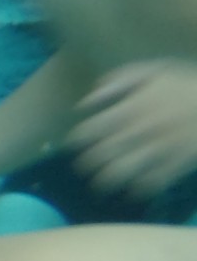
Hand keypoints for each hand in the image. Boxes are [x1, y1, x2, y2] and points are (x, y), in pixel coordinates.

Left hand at [69, 60, 196, 195]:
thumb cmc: (186, 85)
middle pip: (101, 154)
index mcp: (131, 109)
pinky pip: (150, 182)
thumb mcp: (154, 72)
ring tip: (101, 183)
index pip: (92, 129)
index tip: (75, 143)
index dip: (79, 139)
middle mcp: (140, 131)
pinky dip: (138, 187)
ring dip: (106, 180)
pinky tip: (132, 188)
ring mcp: (158, 149)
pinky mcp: (176, 163)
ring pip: (121, 172)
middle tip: (85, 166)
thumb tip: (88, 101)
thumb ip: (119, 82)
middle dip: (88, 163)